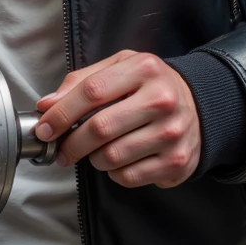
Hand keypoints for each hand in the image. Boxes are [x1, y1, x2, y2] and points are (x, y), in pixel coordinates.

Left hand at [33, 49, 201, 188]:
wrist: (201, 106)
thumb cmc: (150, 85)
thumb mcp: (119, 68)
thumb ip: (81, 81)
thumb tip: (47, 105)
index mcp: (144, 69)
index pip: (92, 92)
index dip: (61, 113)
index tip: (44, 128)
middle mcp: (162, 99)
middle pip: (100, 129)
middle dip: (71, 143)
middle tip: (62, 149)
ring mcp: (172, 133)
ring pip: (111, 157)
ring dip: (93, 159)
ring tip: (95, 151)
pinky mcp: (176, 162)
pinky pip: (128, 176)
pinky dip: (113, 173)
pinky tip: (118, 160)